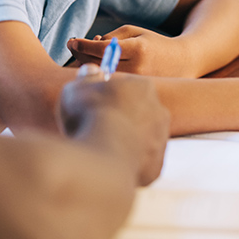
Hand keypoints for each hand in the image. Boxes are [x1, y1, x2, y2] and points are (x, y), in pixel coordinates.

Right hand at [59, 66, 169, 184]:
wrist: (104, 157)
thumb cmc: (89, 117)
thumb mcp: (77, 89)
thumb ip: (86, 78)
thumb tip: (92, 71)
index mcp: (143, 87)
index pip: (126, 87)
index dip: (106, 94)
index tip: (91, 102)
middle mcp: (159, 111)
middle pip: (137, 112)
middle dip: (119, 117)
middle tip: (94, 126)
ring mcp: (161, 141)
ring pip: (139, 139)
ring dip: (122, 141)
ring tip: (98, 147)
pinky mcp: (156, 167)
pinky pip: (139, 163)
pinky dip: (125, 164)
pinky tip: (107, 164)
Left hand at [67, 25, 196, 77]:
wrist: (181, 62)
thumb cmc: (154, 43)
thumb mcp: (134, 32)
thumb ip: (111, 37)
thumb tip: (90, 46)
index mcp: (137, 50)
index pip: (102, 49)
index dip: (83, 45)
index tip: (72, 41)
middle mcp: (136, 69)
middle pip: (98, 64)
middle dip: (81, 54)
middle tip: (73, 46)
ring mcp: (135, 84)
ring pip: (101, 76)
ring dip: (87, 65)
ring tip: (86, 55)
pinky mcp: (134, 93)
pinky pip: (109, 85)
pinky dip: (98, 76)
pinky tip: (96, 68)